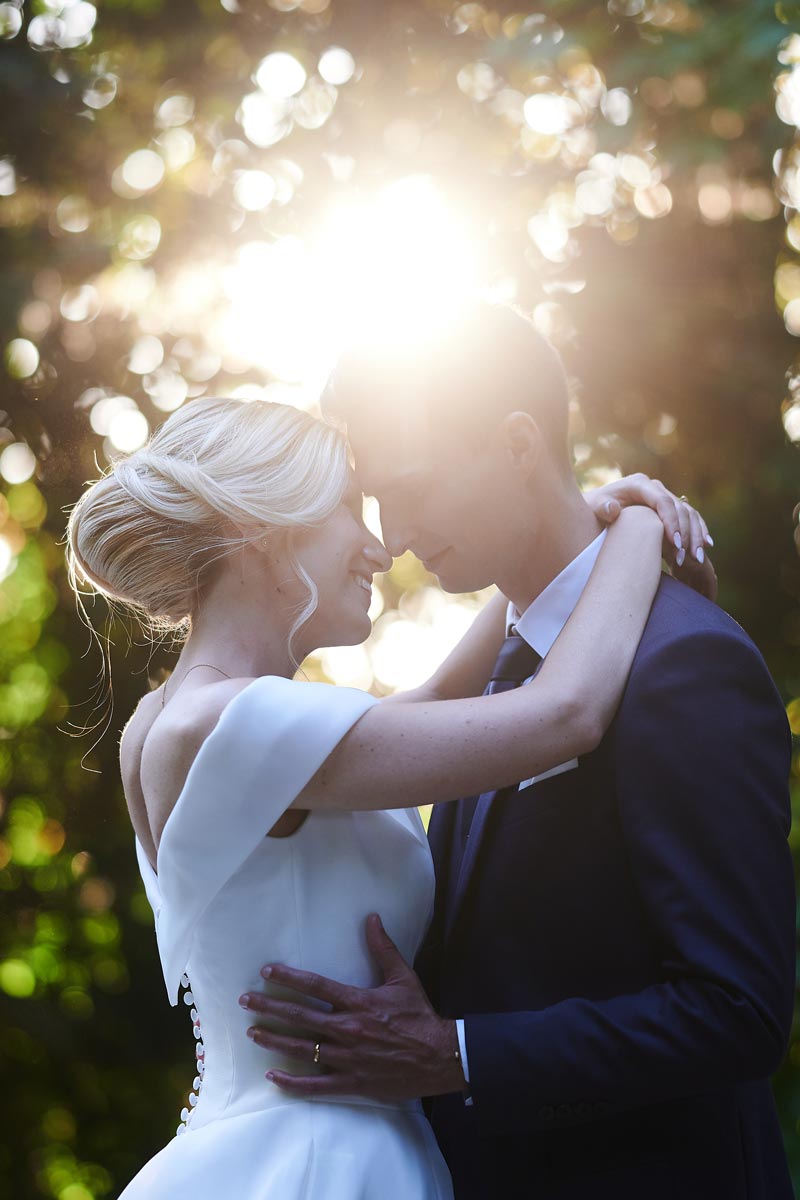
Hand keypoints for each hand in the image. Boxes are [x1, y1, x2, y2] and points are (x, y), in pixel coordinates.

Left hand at [239, 914, 464, 1101]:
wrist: (439, 1057)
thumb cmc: (419, 1016)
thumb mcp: (403, 978)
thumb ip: (383, 948)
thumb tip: (372, 918)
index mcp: (358, 1002)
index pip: (315, 986)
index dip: (288, 977)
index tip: (266, 972)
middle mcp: (348, 1028)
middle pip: (300, 1016)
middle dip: (270, 1007)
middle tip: (246, 1001)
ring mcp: (347, 1057)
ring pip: (302, 1048)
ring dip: (274, 1040)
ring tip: (252, 1032)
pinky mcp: (352, 1081)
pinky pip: (316, 1085)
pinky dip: (292, 1083)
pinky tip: (272, 1077)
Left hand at [585, 474, 717, 601]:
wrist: (593, 512)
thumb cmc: (591, 512)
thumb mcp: (591, 510)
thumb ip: (601, 508)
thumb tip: (613, 508)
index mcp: (638, 484)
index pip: (662, 501)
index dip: (672, 521)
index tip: (675, 544)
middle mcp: (654, 487)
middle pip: (679, 508)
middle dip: (685, 532)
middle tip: (686, 556)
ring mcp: (663, 497)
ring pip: (689, 513)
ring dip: (695, 535)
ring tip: (697, 557)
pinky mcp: (668, 508)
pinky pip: (689, 518)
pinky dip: (699, 531)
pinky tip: (706, 546)